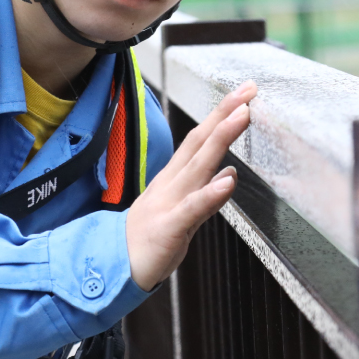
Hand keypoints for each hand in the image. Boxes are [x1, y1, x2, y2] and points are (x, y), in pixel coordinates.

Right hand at [125, 82, 256, 291]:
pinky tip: (228, 179)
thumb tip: (229, 171)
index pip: (199, 140)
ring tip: (242, 117)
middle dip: (224, 114)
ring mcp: (169, 203)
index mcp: (173, 179)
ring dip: (221, 139)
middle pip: (200, 142)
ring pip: (198, 166)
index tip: (243, 95)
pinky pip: (193, 208)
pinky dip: (210, 193)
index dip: (220, 115)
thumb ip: (205, 192)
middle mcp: (172, 185)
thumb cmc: (147, 240)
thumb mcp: (180, 211)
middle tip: (247, 90)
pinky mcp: (169, 228)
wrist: (111, 267)